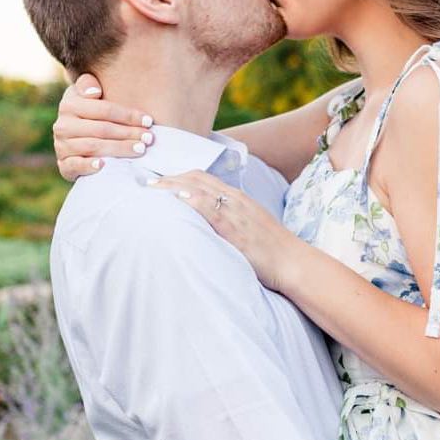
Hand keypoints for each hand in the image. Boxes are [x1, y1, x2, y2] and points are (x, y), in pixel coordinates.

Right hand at [52, 73, 155, 180]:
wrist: (75, 138)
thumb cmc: (91, 113)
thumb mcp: (88, 94)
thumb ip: (88, 84)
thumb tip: (94, 91)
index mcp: (69, 105)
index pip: (103, 109)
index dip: (127, 115)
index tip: (148, 121)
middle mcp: (62, 126)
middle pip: (102, 129)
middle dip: (129, 133)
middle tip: (149, 138)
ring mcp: (62, 146)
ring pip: (93, 147)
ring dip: (119, 149)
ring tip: (140, 150)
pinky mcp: (64, 165)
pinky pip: (75, 165)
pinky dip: (89, 165)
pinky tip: (104, 165)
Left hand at [149, 171, 300, 292]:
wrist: (292, 262)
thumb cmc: (273, 251)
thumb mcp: (251, 228)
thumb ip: (232, 222)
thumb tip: (212, 227)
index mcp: (239, 198)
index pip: (204, 178)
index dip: (180, 177)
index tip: (162, 182)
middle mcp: (235, 199)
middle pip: (196, 179)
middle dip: (169, 179)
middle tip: (147, 184)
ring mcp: (234, 211)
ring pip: (198, 188)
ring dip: (171, 187)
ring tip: (150, 190)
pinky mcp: (233, 227)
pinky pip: (208, 207)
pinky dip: (189, 200)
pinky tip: (173, 199)